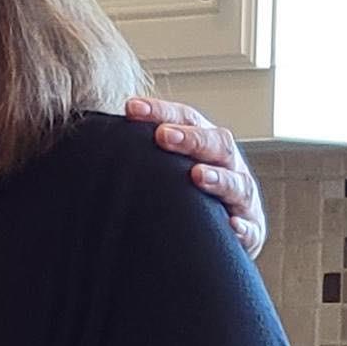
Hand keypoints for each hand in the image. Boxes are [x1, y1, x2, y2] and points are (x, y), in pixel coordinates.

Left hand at [126, 97, 265, 257]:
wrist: (217, 238)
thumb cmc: (185, 194)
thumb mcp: (166, 167)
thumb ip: (143, 150)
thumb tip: (95, 131)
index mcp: (206, 145)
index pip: (186, 119)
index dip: (161, 111)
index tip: (131, 107)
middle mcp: (229, 166)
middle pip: (217, 144)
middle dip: (191, 138)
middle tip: (163, 135)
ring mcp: (242, 199)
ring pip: (238, 184)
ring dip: (218, 178)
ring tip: (196, 175)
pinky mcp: (250, 232)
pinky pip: (249, 230)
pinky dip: (242, 228)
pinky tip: (231, 226)